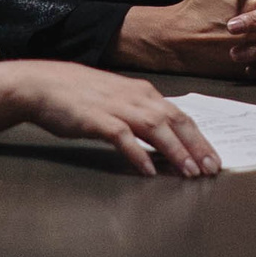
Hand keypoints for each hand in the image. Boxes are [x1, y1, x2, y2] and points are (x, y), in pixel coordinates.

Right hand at [12, 63, 220, 178]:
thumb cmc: (80, 95)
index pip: (181, 116)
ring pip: (156, 128)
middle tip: (211, 169)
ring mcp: (117, 107)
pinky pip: (123, 137)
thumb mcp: (118, 100)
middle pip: (175, 122)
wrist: (43, 85)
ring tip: (189, 171)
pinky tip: (148, 170)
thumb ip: (141, 116)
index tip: (213, 159)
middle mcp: (136, 97)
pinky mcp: (97, 119)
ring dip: (175, 151)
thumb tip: (165, 138)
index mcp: (143, 93)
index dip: (200, 139)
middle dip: (196, 147)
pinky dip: (138, 154)